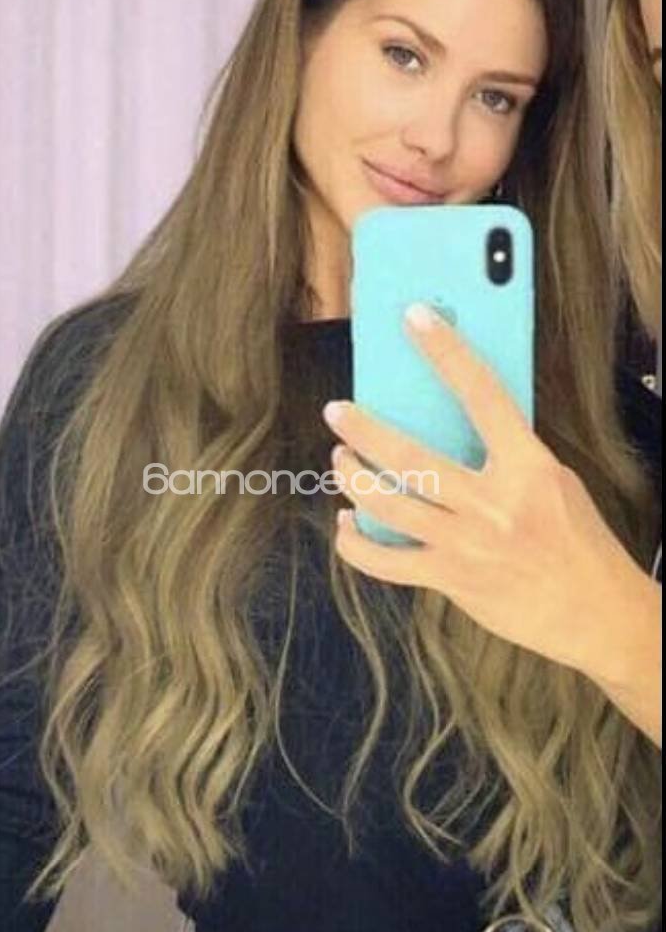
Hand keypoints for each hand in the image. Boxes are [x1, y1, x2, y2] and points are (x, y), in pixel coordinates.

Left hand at [323, 302, 652, 684]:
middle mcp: (493, 504)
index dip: (447, 352)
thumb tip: (459, 422)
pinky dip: (357, 545)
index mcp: (527, 468)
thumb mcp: (554, 481)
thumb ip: (509, 454)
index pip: (482, 395)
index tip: (415, 319)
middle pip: (411, 458)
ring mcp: (467, 545)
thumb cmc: (576, 541)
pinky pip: (387, 562)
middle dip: (364, 431)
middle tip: (337, 412)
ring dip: (354, 479)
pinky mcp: (451, 579)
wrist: (594, 613)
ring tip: (341, 461)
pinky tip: (347, 526)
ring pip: (389, 505)